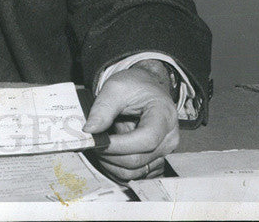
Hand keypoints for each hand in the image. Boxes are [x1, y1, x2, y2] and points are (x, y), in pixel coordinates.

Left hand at [82, 61, 178, 182]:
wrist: (146, 88)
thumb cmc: (134, 85)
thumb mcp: (116, 87)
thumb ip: (102, 108)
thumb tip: (90, 130)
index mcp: (164, 117)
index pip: (146, 140)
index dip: (120, 145)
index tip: (98, 141)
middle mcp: (168, 139)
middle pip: (138, 159)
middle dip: (110, 155)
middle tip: (91, 142)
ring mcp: (163, 152)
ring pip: (135, 172)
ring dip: (111, 164)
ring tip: (98, 147)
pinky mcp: (155, 160)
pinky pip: (135, 174)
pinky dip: (116, 168)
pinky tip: (107, 154)